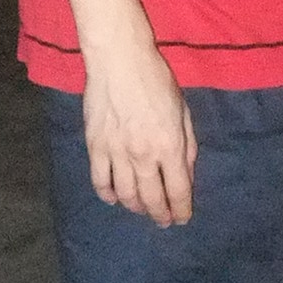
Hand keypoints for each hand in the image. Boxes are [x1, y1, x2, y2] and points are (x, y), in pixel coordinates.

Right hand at [83, 43, 197, 224]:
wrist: (119, 60)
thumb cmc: (156, 80)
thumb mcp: (182, 111)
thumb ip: (187, 146)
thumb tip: (187, 175)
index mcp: (169, 146)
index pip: (178, 190)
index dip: (181, 209)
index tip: (182, 218)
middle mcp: (143, 155)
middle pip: (152, 198)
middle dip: (160, 215)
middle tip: (163, 221)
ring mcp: (116, 153)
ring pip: (125, 195)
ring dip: (136, 208)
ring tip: (141, 210)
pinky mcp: (95, 147)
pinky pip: (99, 181)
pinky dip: (107, 195)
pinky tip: (114, 198)